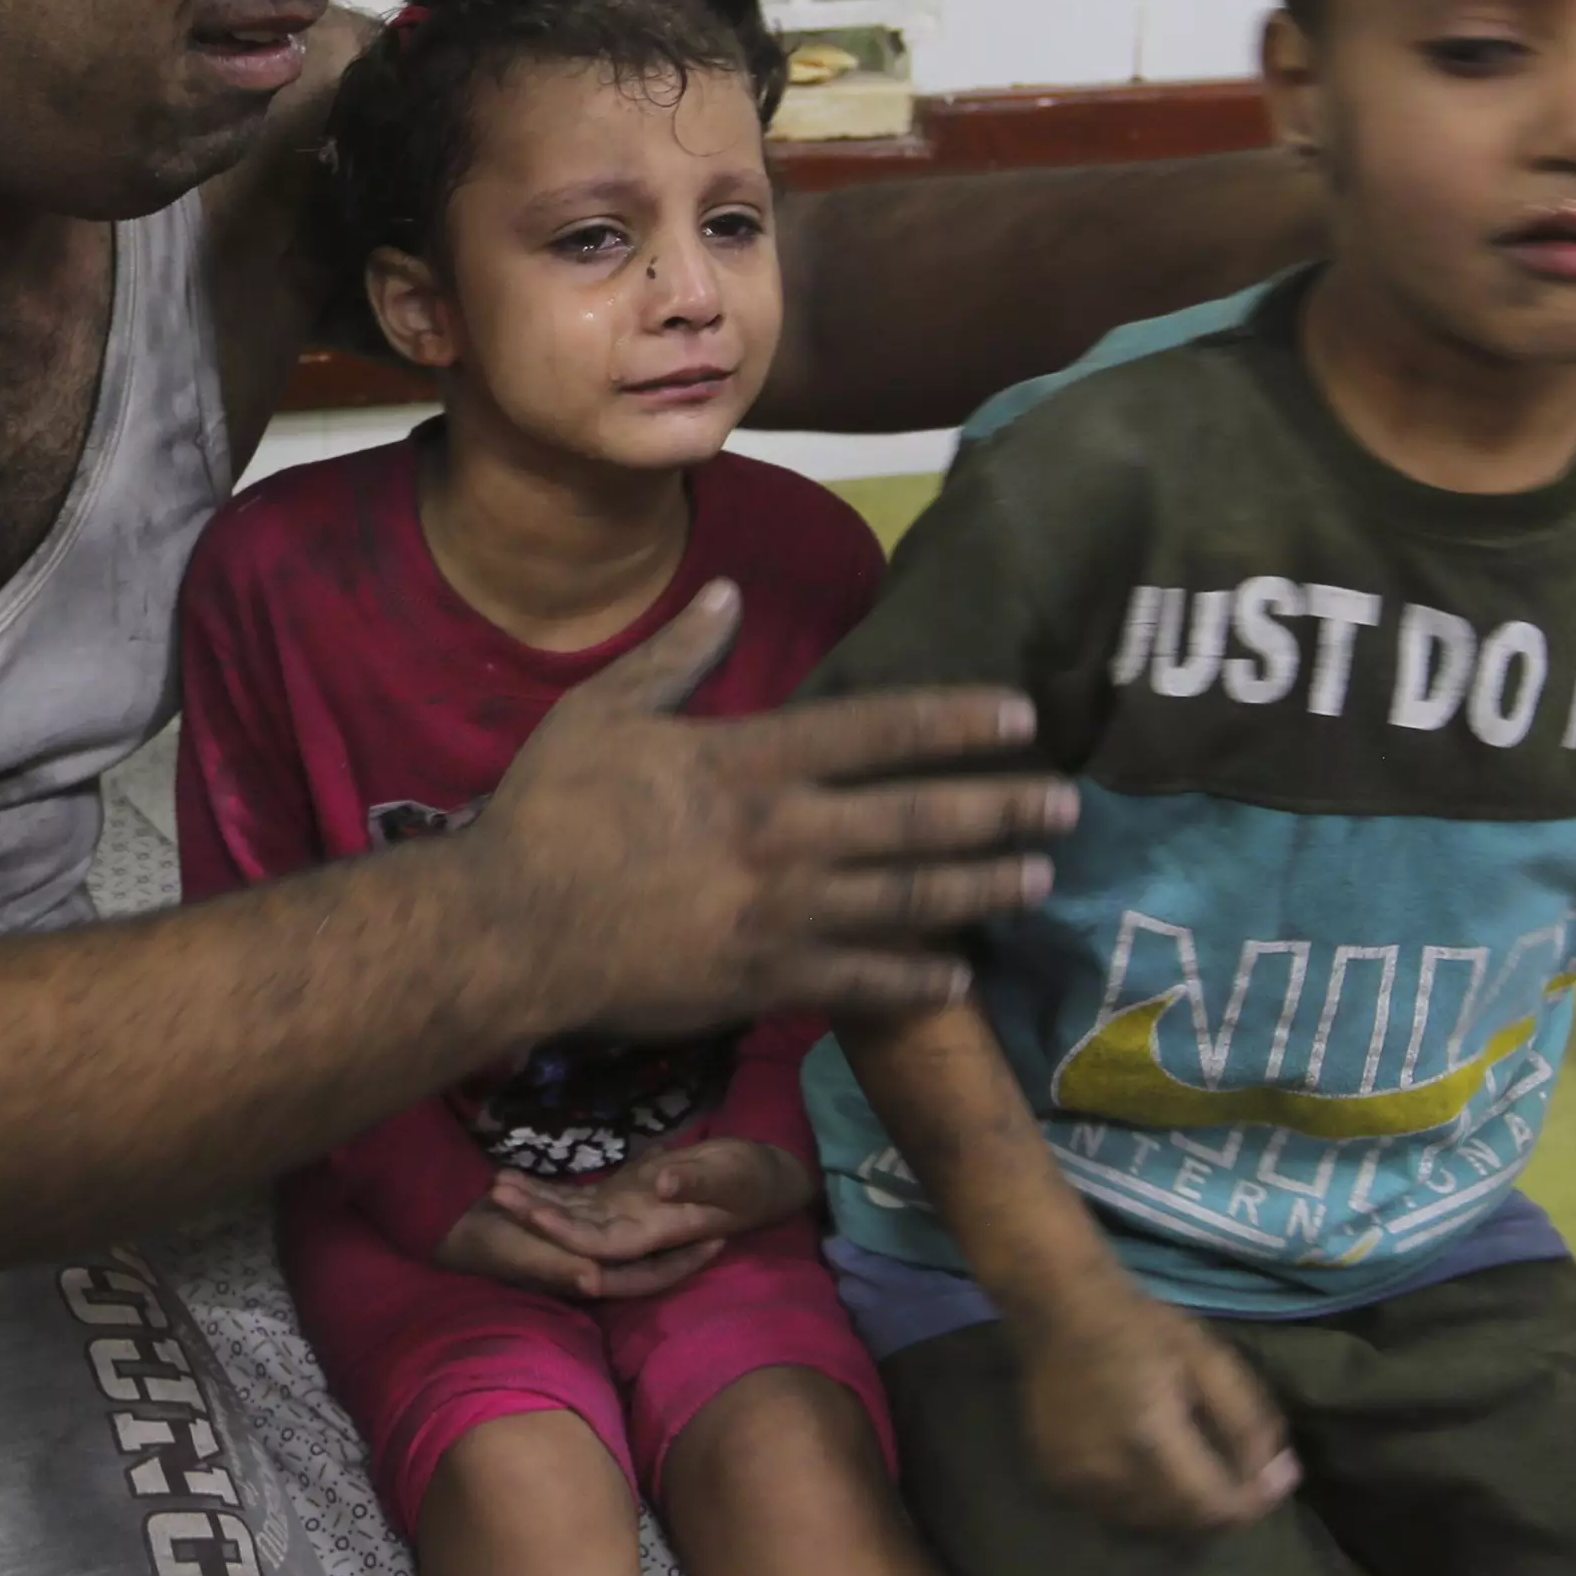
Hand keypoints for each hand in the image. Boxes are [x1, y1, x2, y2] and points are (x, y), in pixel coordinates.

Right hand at [432, 1197, 715, 1302]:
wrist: (446, 1224)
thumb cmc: (481, 1242)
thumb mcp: (518, 1253)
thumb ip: (556, 1266)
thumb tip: (596, 1280)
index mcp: (583, 1275)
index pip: (645, 1278)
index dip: (682, 1263)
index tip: (720, 1239)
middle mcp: (587, 1265)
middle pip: (648, 1258)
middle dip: (682, 1240)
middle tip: (723, 1213)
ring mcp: (578, 1245)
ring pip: (632, 1235)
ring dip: (660, 1218)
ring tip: (694, 1195)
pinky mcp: (565, 1224)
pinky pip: (610, 1214)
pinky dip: (628, 1200)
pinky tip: (649, 1176)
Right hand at [460, 582, 1073, 1037]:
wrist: (508, 930)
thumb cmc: (547, 814)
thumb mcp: (599, 713)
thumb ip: (674, 657)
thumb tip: (729, 594)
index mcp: (748, 759)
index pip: (878, 730)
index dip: (957, 721)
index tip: (1022, 716)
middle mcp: (784, 832)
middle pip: (916, 817)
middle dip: (1000, 809)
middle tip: (1067, 805)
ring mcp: (781, 912)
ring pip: (907, 897)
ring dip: (982, 887)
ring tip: (1040, 878)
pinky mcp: (766, 979)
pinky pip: (862, 981)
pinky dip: (916, 978)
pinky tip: (960, 974)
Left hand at [480, 1137, 811, 1299]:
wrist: (763, 1180)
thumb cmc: (751, 1179)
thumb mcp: (730, 1177)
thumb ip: (696, 1183)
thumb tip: (663, 1184)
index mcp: (657, 1233)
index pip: (602, 1242)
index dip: (567, 1232)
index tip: (532, 1214)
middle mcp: (634, 1232)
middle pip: (574, 1232)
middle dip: (536, 1215)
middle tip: (495, 1192)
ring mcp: (625, 1216)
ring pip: (571, 1215)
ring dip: (535, 1202)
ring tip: (495, 1182)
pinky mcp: (622, 1197)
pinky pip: (579, 1198)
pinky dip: (550, 1189)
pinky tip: (518, 1175)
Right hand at [1018, 1287, 1296, 1531]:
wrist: (1058, 1307)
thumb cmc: (1138, 1325)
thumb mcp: (1209, 1360)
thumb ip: (1247, 1424)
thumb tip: (1278, 1476)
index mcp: (1149, 1444)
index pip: (1213, 1508)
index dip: (1252, 1503)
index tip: (1277, 1481)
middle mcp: (1108, 1477)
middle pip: (1182, 1525)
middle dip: (1220, 1507)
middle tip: (1242, 1475)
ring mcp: (1075, 1485)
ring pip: (1148, 1527)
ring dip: (1181, 1513)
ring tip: (1201, 1478)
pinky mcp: (1056, 1483)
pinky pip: (1114, 1514)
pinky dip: (1143, 1506)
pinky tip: (1154, 1475)